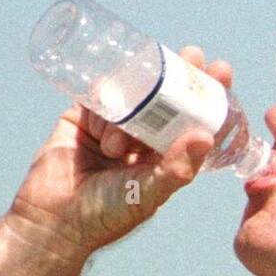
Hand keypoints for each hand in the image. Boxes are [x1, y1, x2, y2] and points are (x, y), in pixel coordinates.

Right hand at [7, 46, 232, 258]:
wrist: (53, 220)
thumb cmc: (106, 215)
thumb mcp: (148, 193)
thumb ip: (177, 168)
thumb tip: (206, 136)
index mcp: (166, 157)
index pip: (193, 120)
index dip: (209, 96)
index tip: (222, 70)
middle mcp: (143, 139)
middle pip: (167, 98)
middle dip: (181, 75)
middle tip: (193, 54)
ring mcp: (113, 126)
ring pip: (133, 95)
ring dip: (133, 106)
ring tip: (117, 148)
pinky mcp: (82, 118)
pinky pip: (98, 95)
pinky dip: (103, 98)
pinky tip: (101, 115)